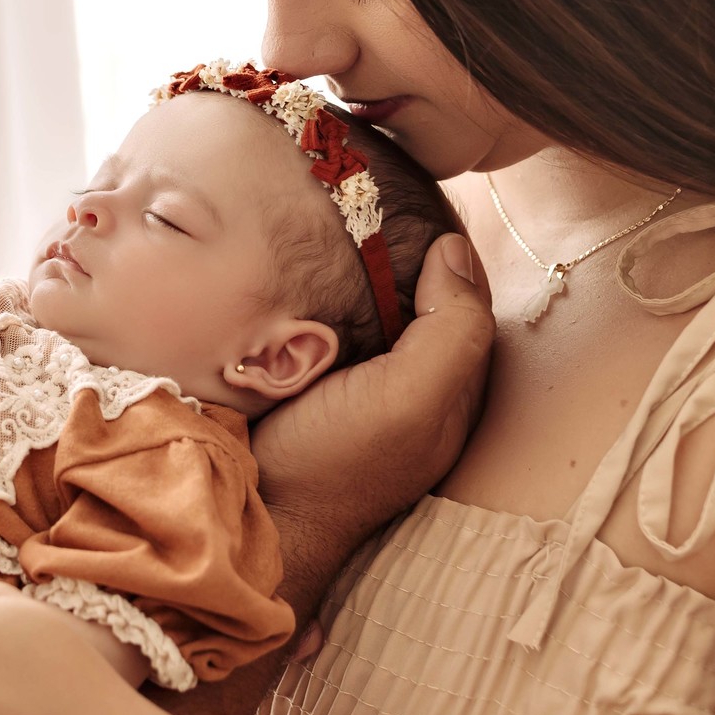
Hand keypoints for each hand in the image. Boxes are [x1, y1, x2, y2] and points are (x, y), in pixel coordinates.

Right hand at [252, 233, 492, 545]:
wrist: (250, 514)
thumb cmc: (335, 465)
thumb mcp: (412, 400)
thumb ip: (452, 330)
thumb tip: (455, 247)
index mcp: (447, 386)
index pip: (465, 299)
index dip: (447, 252)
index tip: (409, 208)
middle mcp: (405, 378)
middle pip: (415, 293)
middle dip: (394, 250)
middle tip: (362, 200)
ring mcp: (350, 376)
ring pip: (364, 299)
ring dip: (346, 265)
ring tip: (325, 216)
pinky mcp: (300, 371)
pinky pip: (315, 314)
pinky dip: (309, 288)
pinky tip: (292, 263)